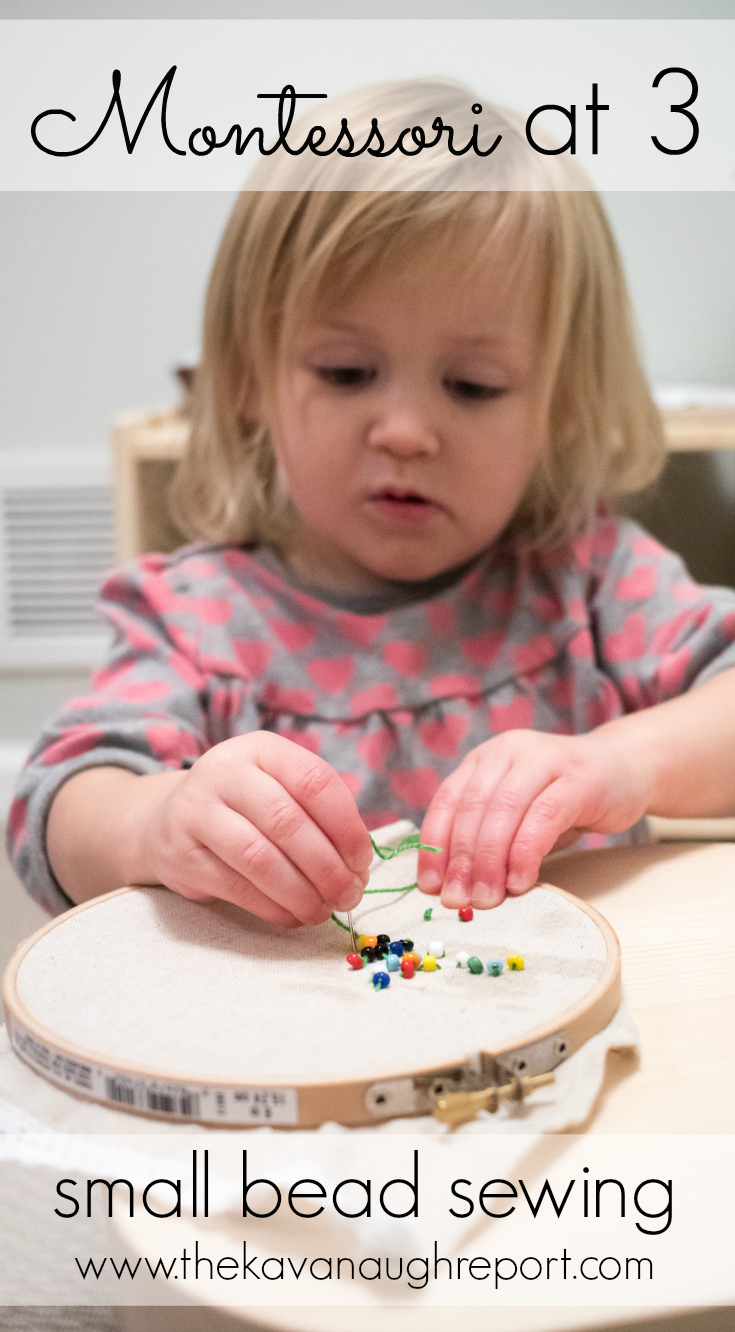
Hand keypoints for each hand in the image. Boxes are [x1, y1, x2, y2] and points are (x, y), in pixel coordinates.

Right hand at [140, 733, 371, 926]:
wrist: (169, 820)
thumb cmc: (244, 808)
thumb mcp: (279, 789)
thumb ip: (319, 818)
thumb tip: (356, 870)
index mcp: (261, 748)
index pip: (315, 781)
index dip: (346, 826)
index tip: (361, 861)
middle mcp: (224, 772)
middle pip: (287, 821)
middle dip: (327, 867)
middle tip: (348, 895)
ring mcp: (196, 811)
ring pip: (259, 858)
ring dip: (300, 893)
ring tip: (322, 911)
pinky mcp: (180, 855)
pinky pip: (236, 887)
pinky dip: (273, 908)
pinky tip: (293, 915)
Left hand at [417, 728, 653, 909]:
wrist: (626, 768)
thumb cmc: (565, 800)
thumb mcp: (519, 814)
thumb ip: (490, 839)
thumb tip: (455, 886)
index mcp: (485, 759)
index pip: (448, 801)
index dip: (434, 846)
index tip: (429, 886)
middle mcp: (509, 752)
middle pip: (473, 808)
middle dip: (461, 860)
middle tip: (457, 900)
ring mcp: (544, 759)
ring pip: (504, 812)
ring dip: (489, 861)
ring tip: (486, 899)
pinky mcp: (578, 777)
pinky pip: (543, 817)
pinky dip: (525, 853)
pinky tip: (519, 881)